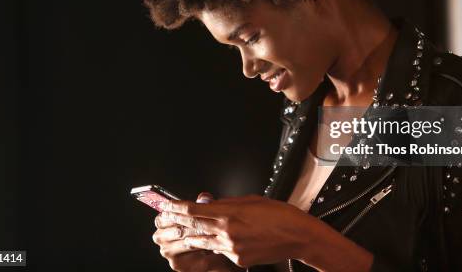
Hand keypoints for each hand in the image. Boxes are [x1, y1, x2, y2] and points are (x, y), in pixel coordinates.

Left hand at [157, 194, 322, 267]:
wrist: (296, 236)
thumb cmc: (278, 215)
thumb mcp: (250, 200)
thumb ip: (227, 203)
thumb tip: (211, 203)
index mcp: (229, 214)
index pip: (194, 211)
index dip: (177, 208)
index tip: (167, 205)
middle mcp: (227, 232)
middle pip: (194, 227)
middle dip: (177, 222)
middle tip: (165, 220)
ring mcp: (231, 248)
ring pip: (203, 242)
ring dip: (190, 236)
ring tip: (179, 233)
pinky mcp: (238, 260)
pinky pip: (220, 251)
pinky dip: (213, 245)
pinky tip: (209, 241)